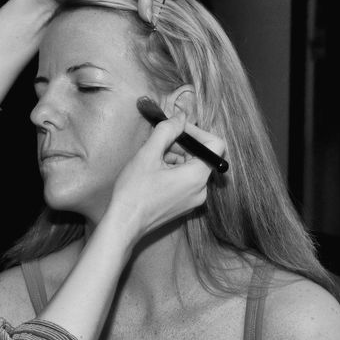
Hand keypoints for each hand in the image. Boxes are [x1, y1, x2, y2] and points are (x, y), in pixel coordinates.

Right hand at [108, 112, 224, 238]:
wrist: (124, 224)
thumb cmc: (134, 192)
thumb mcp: (148, 154)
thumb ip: (167, 130)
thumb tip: (180, 115)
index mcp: (197, 177)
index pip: (215, 145)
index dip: (197, 132)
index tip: (176, 130)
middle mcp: (201, 190)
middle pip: (201, 156)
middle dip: (181, 145)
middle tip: (158, 144)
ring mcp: (193, 200)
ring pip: (192, 168)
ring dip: (174, 158)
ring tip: (152, 160)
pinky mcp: (184, 205)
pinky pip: (185, 181)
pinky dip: (173, 171)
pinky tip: (153, 173)